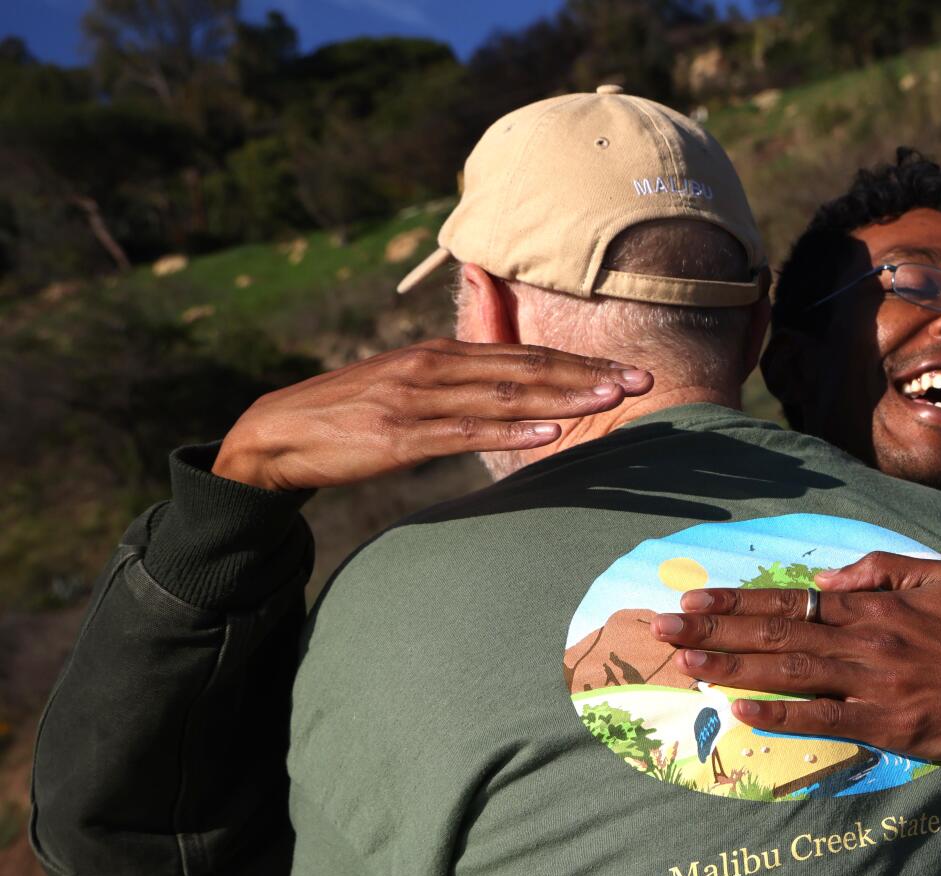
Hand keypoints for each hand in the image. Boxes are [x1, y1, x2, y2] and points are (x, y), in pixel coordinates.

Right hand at [212, 339, 652, 489]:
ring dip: (562, 396)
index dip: (581, 362)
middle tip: (642, 381)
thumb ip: (462, 387)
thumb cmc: (353, 416)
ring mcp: (417, 399)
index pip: (525, 355)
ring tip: (609, 399)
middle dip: (588, 374)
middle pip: (526, 368)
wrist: (278, 433)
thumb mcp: (412, 388)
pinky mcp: (399, 435)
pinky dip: (510, 431)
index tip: (629, 371)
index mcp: (443, 356)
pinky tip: (547, 432)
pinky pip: (464, 432)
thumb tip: (515, 397)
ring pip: (504, 395)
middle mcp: (435, 367)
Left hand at [651, 552, 940, 763]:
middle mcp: (866, 640)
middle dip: (714, 630)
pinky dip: (779, 713)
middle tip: (662, 626)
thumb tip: (827, 579)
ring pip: (789, 672)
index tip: (693, 599)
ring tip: (685, 662)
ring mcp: (874, 684)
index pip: (791, 598)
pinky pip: (822, 719)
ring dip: (732, 667)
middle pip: (776, 632)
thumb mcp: (939, 575)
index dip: (737, 601)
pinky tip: (739, 709)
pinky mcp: (888, 725)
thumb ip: (880, 570)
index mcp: (875, 604)